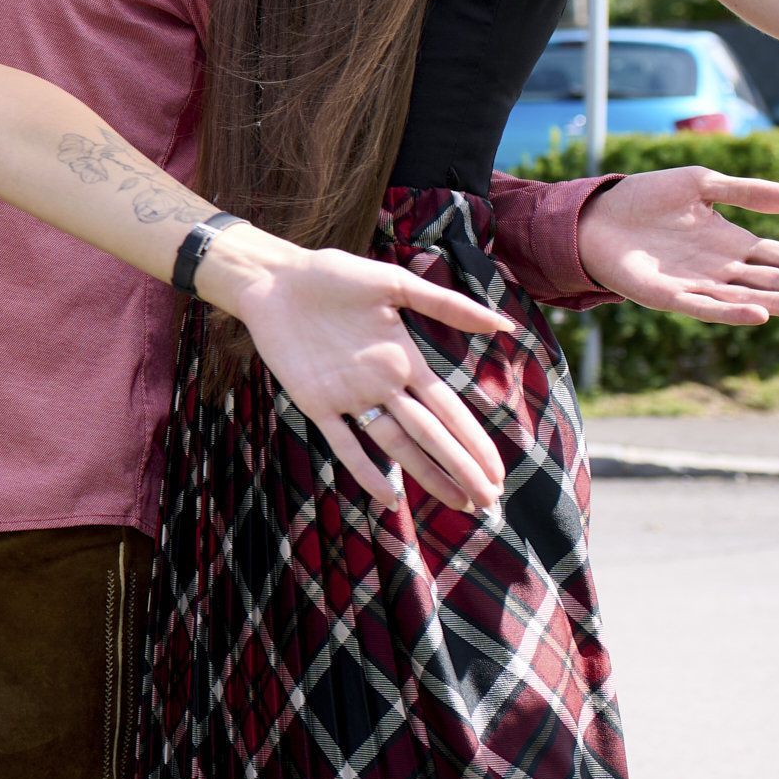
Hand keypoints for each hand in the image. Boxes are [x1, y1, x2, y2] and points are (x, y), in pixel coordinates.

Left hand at [203, 227, 514, 513]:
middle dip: (460, 467)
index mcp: (405, 361)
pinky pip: (343, 443)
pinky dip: (365, 470)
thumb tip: (505, 323)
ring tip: (457, 503)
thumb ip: (445, 306)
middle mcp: (383, 385)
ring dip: (427, 474)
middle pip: (430, 435)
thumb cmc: (332, 276)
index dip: (474, 442)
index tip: (498, 473)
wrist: (274, 279)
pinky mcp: (315, 403)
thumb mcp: (393, 284)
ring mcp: (350, 397)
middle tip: (489, 502)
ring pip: (396, 445)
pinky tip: (389, 498)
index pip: (449, 411)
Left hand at [576, 169, 778, 323]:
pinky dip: (730, 311)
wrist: (593, 214)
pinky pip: (704, 307)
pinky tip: (758, 312)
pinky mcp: (666, 296)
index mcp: (732, 243)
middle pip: (774, 280)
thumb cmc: (646, 199)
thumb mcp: (701, 184)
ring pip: (746, 297)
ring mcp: (695, 285)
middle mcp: (720, 269)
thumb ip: (746, 192)